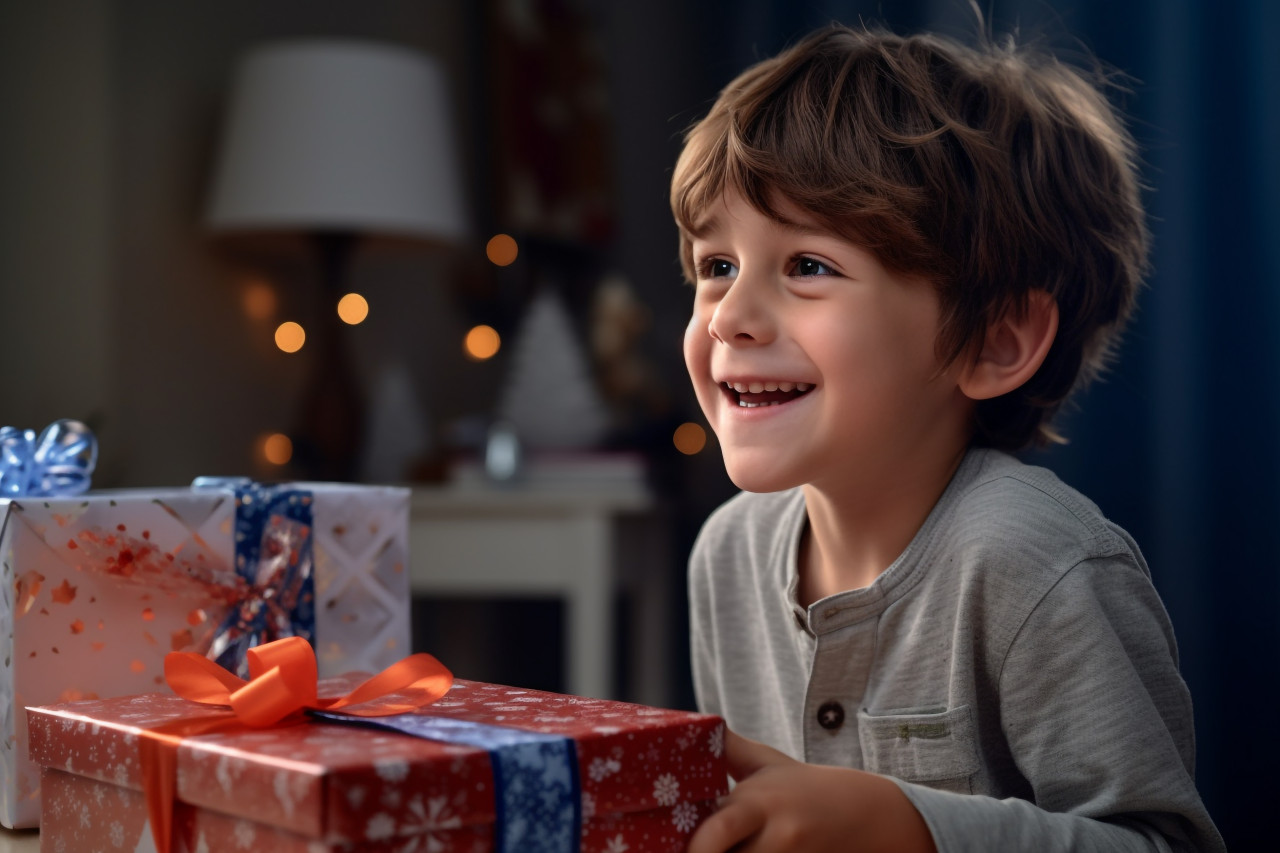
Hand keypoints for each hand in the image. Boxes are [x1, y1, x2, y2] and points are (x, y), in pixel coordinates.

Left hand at [688, 730, 936, 852]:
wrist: (868, 814)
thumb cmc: (805, 787)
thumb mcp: (767, 763)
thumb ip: (728, 749)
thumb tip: (687, 724)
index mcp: (757, 802)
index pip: (714, 830)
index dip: (689, 845)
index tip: (661, 845)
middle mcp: (775, 835)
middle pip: (723, 852)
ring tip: (706, 848)